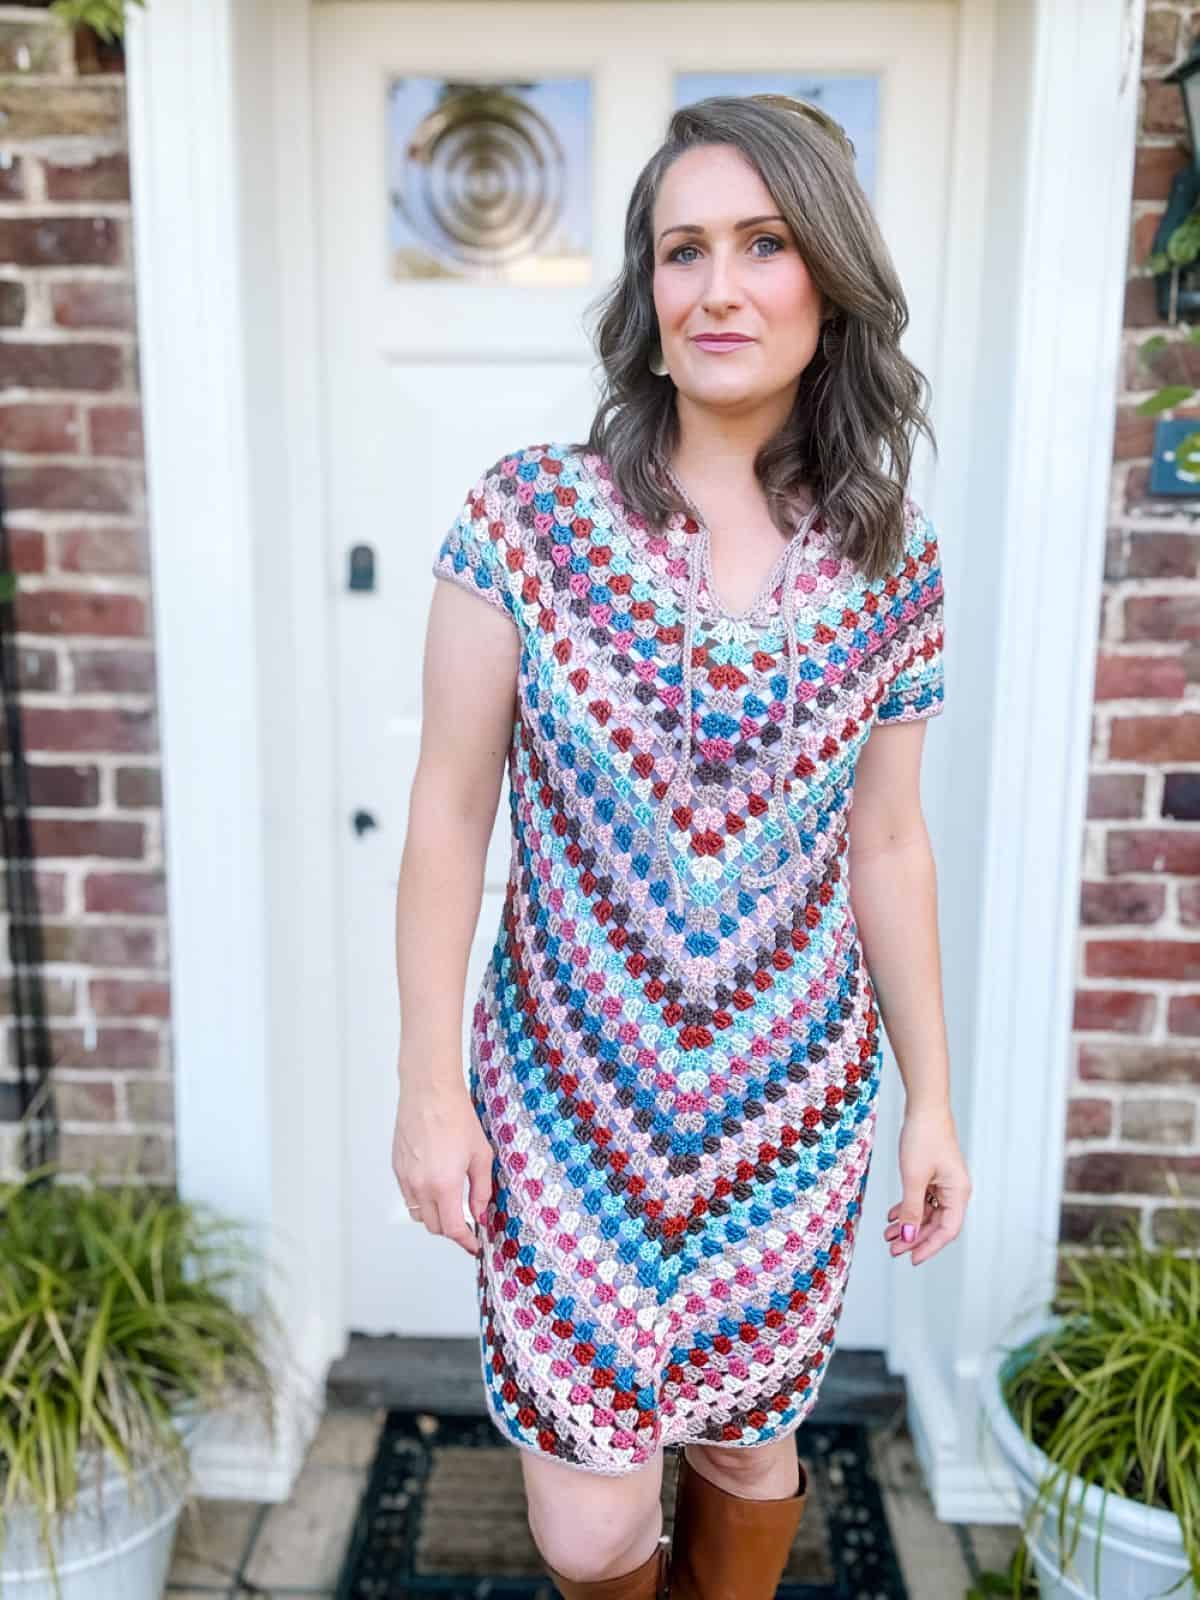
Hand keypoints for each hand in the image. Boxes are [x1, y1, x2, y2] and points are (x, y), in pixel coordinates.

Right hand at [391, 1073, 493, 1257]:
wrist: (429, 1093)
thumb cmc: (455, 1117)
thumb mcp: (481, 1155)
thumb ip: (481, 1189)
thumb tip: (480, 1212)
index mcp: (443, 1185)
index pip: (452, 1228)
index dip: (466, 1241)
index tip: (474, 1244)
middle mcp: (420, 1186)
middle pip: (434, 1226)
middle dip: (452, 1230)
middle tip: (467, 1223)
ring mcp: (406, 1178)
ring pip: (418, 1213)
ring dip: (435, 1216)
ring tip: (451, 1205)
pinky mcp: (397, 1168)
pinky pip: (409, 1196)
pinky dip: (422, 1200)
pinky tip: (435, 1186)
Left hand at [885, 1102, 970, 1265]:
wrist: (924, 1107)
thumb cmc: (924, 1138)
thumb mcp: (913, 1178)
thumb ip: (911, 1209)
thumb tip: (908, 1236)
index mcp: (958, 1193)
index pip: (946, 1231)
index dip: (928, 1247)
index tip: (910, 1258)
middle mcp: (955, 1190)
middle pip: (936, 1224)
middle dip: (914, 1237)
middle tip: (893, 1249)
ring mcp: (944, 1182)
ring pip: (928, 1212)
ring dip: (908, 1223)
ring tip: (888, 1234)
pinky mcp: (934, 1174)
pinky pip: (923, 1198)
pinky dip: (908, 1207)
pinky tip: (892, 1215)